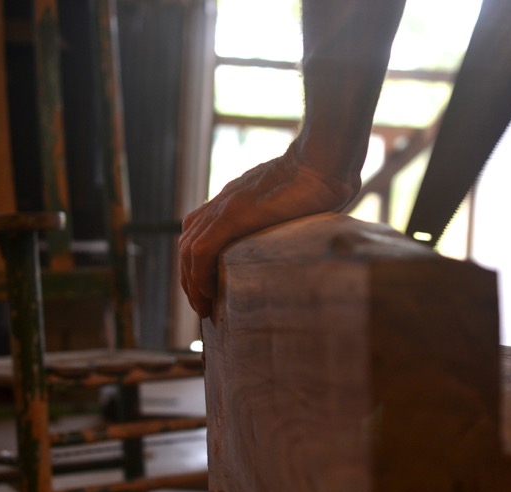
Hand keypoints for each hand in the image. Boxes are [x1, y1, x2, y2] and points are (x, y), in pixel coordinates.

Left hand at [179, 147, 355, 317]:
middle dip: (190, 280)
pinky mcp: (233, 215)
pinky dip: (199, 275)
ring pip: (188, 250)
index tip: (208, 291)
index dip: (197, 265)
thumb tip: (302, 249)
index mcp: (235, 202)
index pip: (199, 234)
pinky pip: (201, 250)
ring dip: (192, 283)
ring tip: (205, 307)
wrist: (323, 164)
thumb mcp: (295, 208)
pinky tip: (209, 293)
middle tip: (203, 307)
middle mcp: (223, 203)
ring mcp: (225, 207)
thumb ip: (284, 225)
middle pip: (188, 244)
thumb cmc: (321, 183)